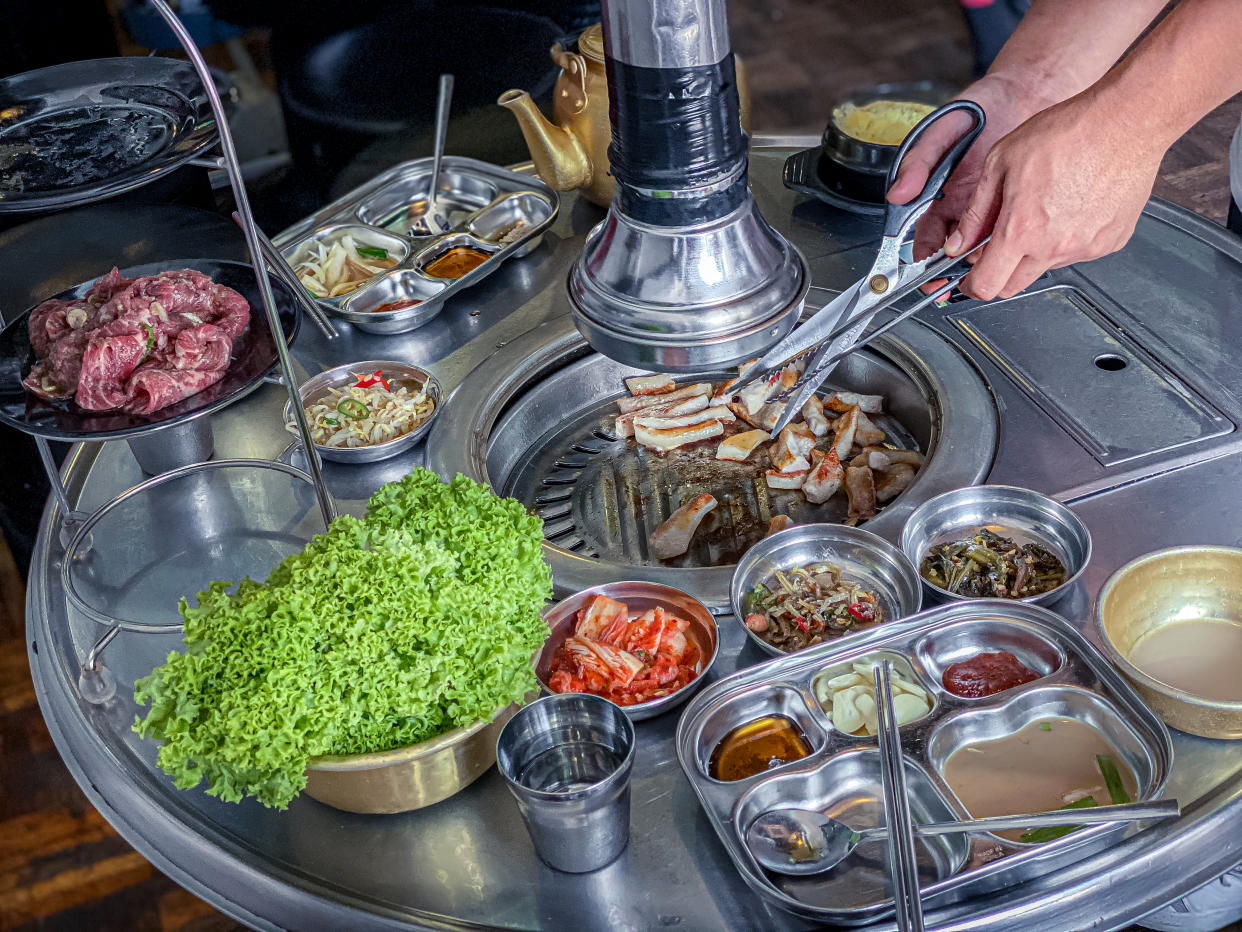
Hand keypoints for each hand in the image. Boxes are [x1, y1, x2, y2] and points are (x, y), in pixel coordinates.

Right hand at [887, 74, 1035, 261]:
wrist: (1027, 93)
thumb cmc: (982, 108)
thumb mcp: (941, 130)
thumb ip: (918, 161)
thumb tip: (897, 194)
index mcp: (933, 194)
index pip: (921, 238)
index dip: (920, 263)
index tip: (924, 279)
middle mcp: (958, 206)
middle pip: (948, 250)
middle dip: (950, 270)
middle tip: (955, 281)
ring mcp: (985, 207)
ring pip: (977, 246)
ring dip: (978, 258)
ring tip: (983, 264)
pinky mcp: (1011, 205)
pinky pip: (1003, 232)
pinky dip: (1004, 241)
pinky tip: (1007, 246)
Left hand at [945, 89, 1165, 298]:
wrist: (1126, 121)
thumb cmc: (1068, 132)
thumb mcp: (1001, 162)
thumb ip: (976, 211)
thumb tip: (958, 243)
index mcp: (1021, 230)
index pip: (987, 286)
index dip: (971, 285)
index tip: (968, 277)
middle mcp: (1054, 246)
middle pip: (1013, 286)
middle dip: (997, 273)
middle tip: (997, 246)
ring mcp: (1085, 248)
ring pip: (1045, 267)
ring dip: (1034, 252)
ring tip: (1043, 209)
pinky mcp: (1110, 242)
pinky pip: (1077, 253)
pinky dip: (1066, 240)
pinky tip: (1070, 207)